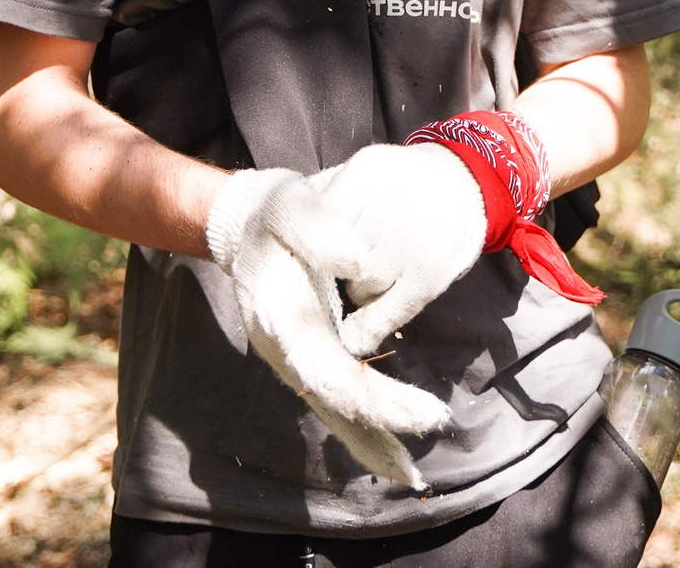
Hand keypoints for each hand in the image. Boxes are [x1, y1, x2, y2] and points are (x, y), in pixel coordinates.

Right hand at [204, 168, 448, 485]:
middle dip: (384, 422)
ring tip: (410, 475)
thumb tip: (360, 260)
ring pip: (335, 411)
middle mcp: (287, 351)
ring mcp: (297, 360)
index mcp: (282, 318)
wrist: (244, 225)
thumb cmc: (270, 215)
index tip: (424, 409)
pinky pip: (339, 400)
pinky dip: (364, 430)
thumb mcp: (287, 204)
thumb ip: (317, 228)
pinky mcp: (310, 358)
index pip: (331, 371)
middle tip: (435, 423)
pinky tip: (391, 453)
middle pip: (337, 400)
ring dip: (372, 441)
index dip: (377, 397)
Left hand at [308, 142, 487, 356]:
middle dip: (335, 271)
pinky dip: (369, 329)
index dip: (310, 246)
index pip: (318, 220)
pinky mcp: (432, 274)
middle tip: (340, 273)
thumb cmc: (399, 185)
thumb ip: (328, 203)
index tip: (304, 260)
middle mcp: (390, 204)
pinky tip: (356, 337)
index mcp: (365, 173)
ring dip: (357, 294)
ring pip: (361, 287)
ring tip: (368, 282)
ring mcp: (414, 241)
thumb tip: (288, 248)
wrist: (466, 182)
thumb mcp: (364, 176)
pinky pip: (389, 312)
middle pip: (338, 258)